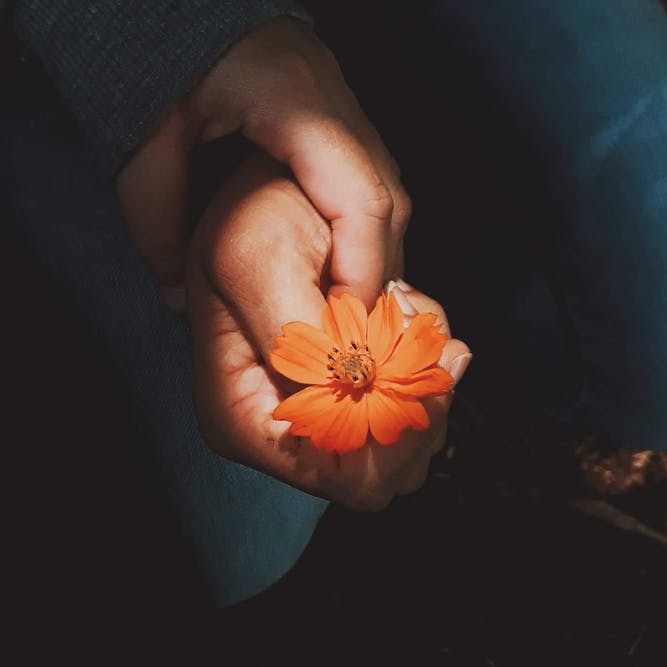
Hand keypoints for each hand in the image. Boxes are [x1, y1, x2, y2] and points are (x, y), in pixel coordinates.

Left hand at [115, 15, 410, 311]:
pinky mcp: (336, 109)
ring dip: (373, 250)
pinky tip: (337, 262)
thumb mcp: (141, 143)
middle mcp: (336, 95)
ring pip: (388, 187)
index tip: (345, 329)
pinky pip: (369, 176)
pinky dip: (362, 227)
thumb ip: (156, 226)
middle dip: (375, 271)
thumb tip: (178, 300)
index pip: (359, 195)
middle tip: (349, 334)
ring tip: (344, 307)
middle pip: (388, 196)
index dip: (363, 269)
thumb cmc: (149, 51)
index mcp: (295, 96)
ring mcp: (342, 98)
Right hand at [186, 153, 471, 510]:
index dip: (399, 433)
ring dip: (424, 376)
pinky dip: (423, 362)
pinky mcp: (343, 392)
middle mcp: (276, 431)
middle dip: (417, 401)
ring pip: (403, 442)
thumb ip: (307, 341)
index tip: (420, 362)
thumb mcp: (264, 260)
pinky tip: (406, 311)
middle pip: (383, 473)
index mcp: (242, 417)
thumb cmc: (252, 213)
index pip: (348, 478)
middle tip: (425, 333)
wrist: (269, 188)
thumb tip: (357, 394)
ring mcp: (313, 415)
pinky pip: (407, 406)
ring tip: (407, 308)